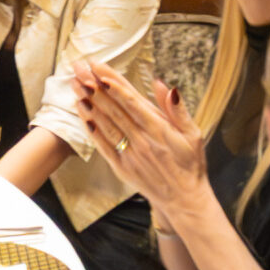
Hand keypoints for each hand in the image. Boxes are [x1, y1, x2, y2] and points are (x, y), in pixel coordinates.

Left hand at [72, 62, 207, 212]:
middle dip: (95, 87)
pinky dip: (92, 128)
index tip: (99, 69)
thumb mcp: (193, 134)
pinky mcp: (122, 168)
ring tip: (76, 85)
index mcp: (159, 130)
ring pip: (105, 125)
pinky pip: (103, 145)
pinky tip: (83, 113)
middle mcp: (142, 141)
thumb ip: (177, 109)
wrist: (184, 200)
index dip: (115, 85)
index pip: (132, 102)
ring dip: (89, 104)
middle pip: (114, 110)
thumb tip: (162, 84)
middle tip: (80, 69)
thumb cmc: (190, 164)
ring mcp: (130, 155)